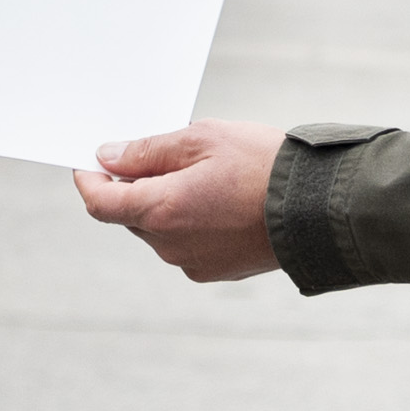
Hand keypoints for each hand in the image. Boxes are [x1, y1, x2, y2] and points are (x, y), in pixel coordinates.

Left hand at [73, 121, 284, 281]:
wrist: (320, 208)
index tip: (89, 163)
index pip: (101, 203)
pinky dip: (188, 221)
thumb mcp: (203, 139)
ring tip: (202, 174)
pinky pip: (185, 244)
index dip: (88, 181)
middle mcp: (171, 246)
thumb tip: (108, 158)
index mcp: (161, 211)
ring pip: (159, 230)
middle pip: (130, 215)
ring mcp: (194, 263)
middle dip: (134, 186)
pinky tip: (218, 199)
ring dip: (164, 204)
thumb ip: (148, 150)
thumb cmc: (264, 166)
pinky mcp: (217, 271)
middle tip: (161, 155)